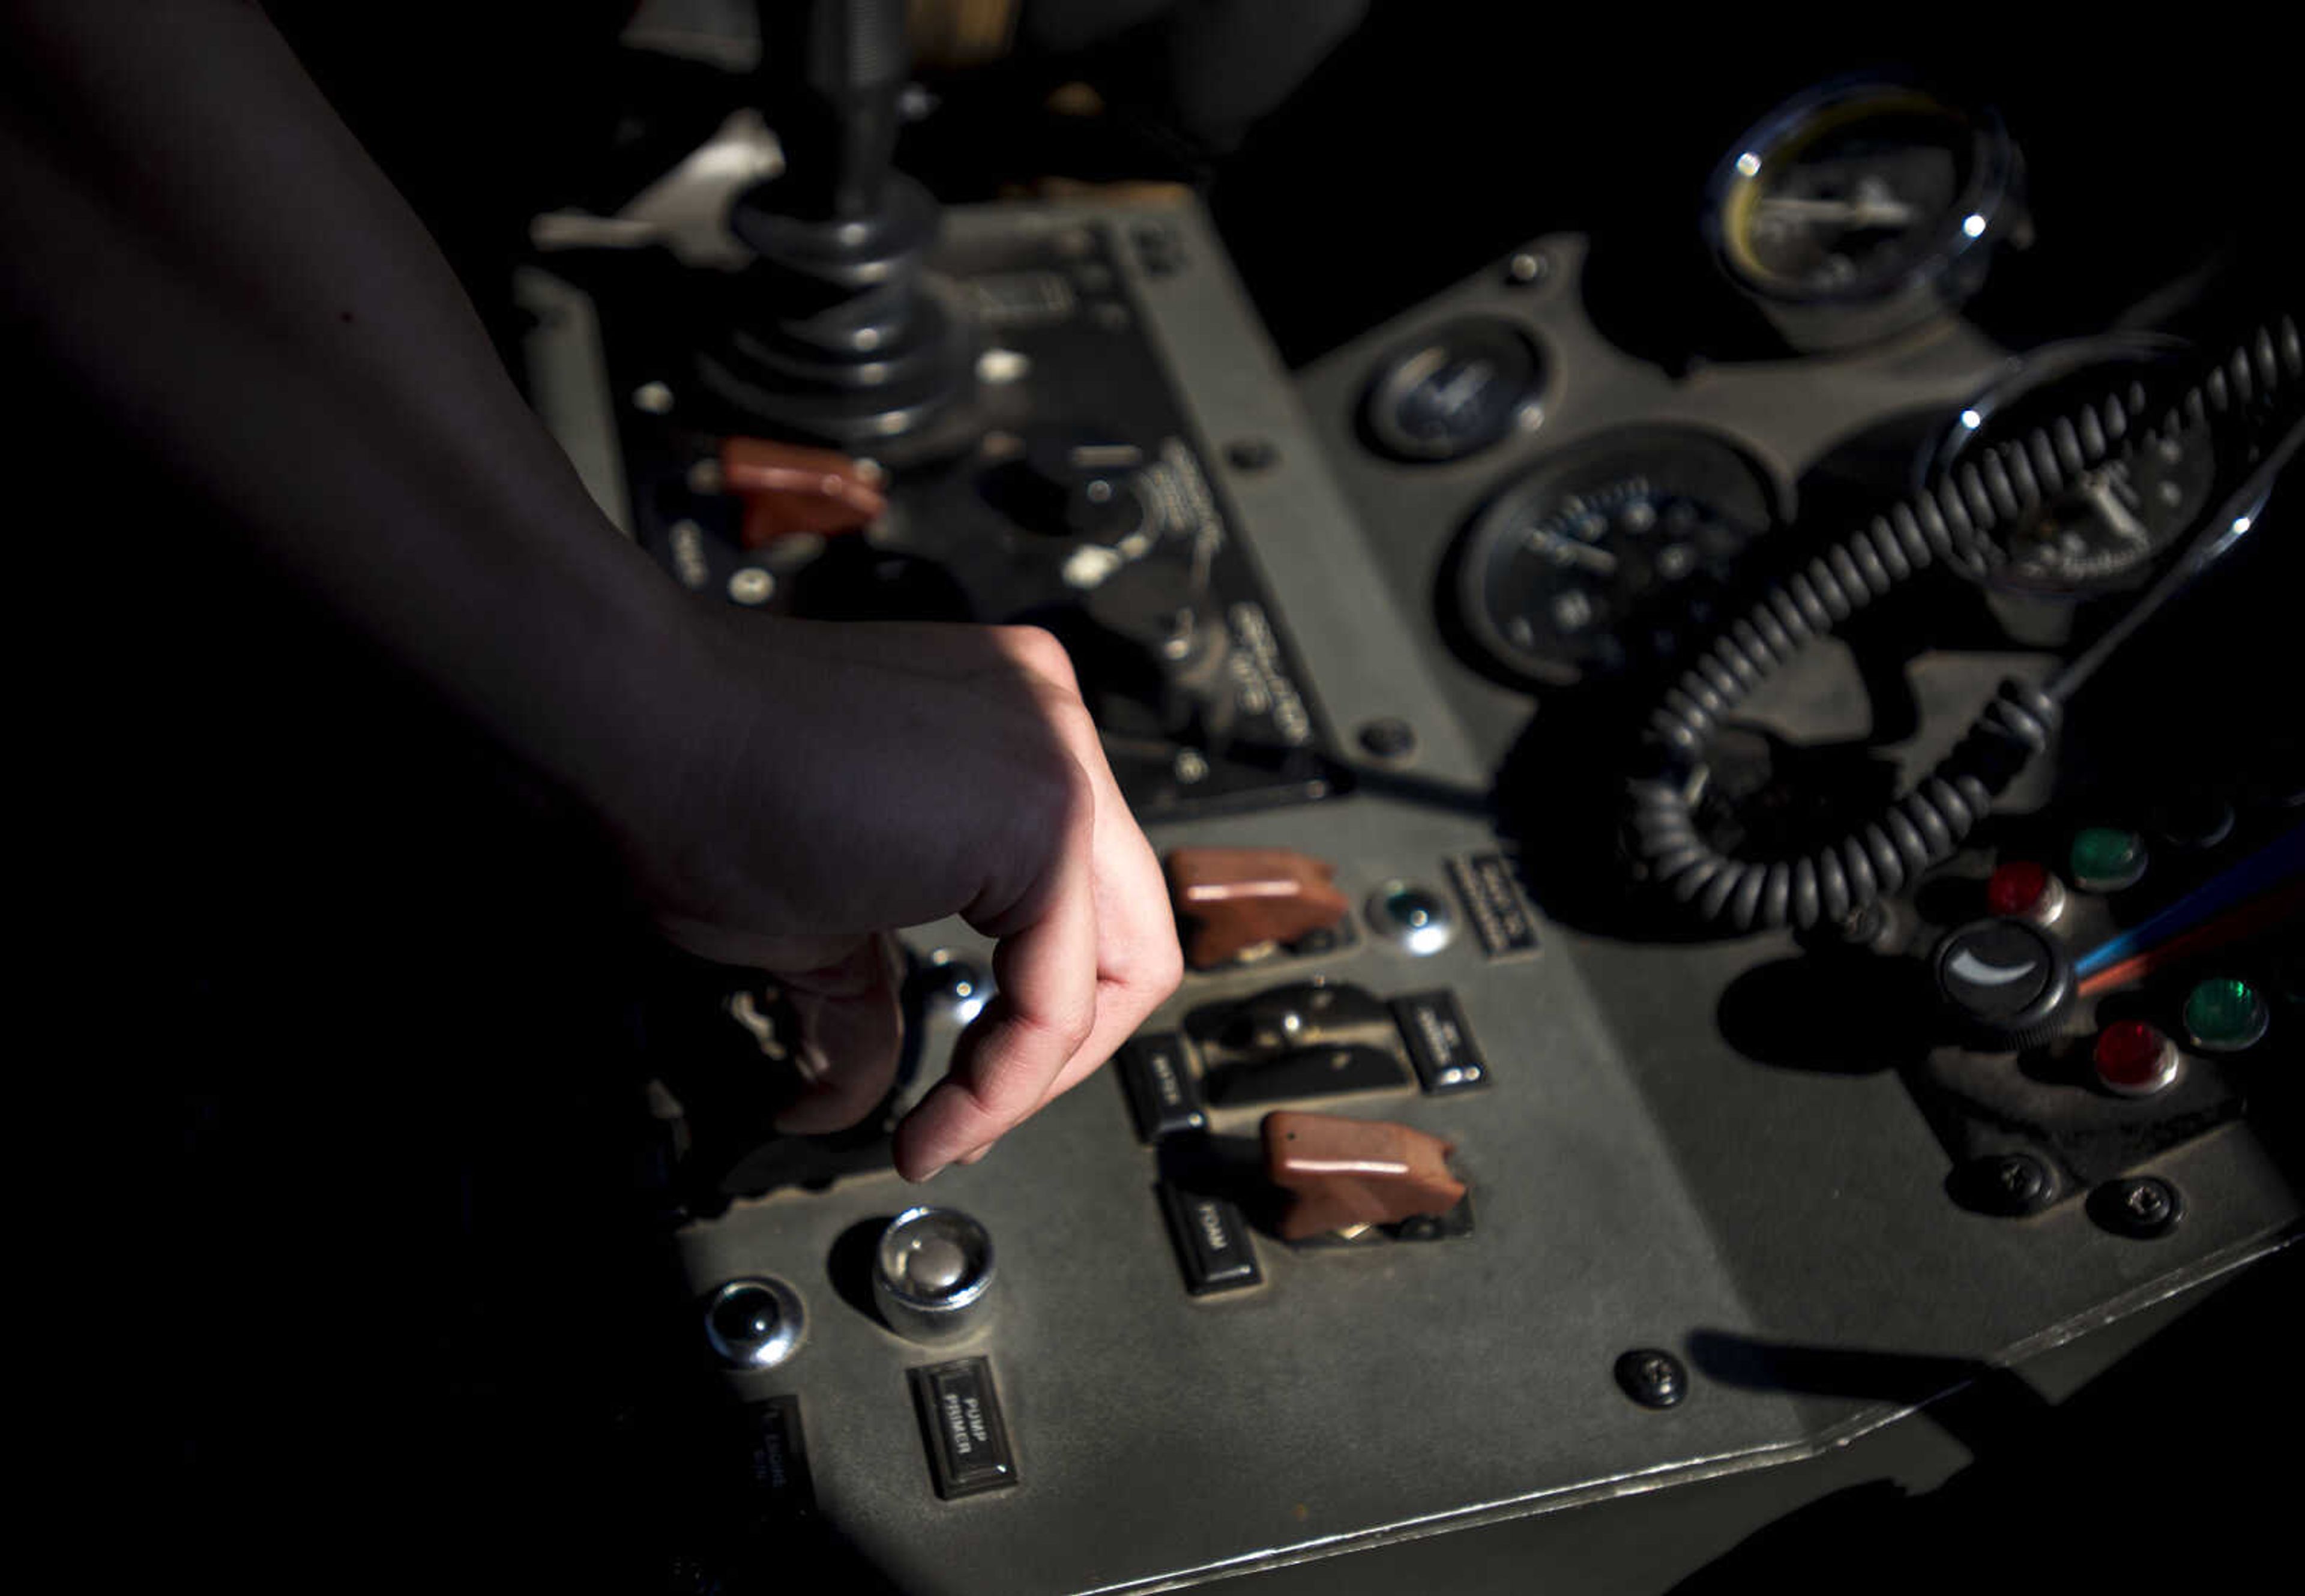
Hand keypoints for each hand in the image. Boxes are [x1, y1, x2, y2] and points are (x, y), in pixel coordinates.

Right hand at [620, 614, 1181, 1180]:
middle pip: (1123, 936)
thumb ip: (870, 995)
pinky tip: (943, 1115)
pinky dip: (1011, 1075)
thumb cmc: (689, 790)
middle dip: (1049, 1061)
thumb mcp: (813, 921)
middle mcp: (1047, 727)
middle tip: (965, 1126)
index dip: (1027, 1028)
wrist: (627, 727)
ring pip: (1120, 965)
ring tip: (944, 1131)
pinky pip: (1064, 985)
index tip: (952, 1100)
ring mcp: (1056, 754)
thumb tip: (854, 1090)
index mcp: (1002, 735)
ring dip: (1029, 1079)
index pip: (1077, 906)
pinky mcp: (1045, 808)